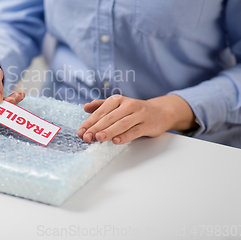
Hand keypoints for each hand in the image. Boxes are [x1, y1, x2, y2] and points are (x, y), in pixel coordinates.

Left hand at [78, 94, 196, 143]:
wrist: (160, 111)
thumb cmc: (134, 110)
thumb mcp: (118, 105)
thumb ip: (101, 106)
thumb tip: (86, 108)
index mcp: (118, 99)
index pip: (101, 111)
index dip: (90, 122)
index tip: (81, 132)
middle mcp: (128, 105)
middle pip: (110, 118)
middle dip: (96, 128)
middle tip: (87, 137)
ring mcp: (139, 114)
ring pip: (121, 124)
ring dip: (109, 131)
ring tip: (98, 138)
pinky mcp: (148, 124)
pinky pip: (135, 131)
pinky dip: (125, 136)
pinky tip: (116, 141)